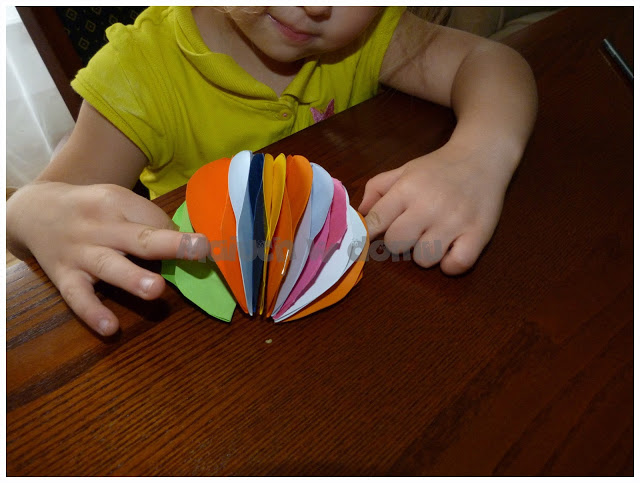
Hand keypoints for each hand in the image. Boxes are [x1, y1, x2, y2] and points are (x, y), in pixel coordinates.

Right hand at [7, 182, 209, 335]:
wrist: (36, 211)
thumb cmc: (93, 210)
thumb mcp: (118, 203)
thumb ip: (148, 223)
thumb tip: (190, 249)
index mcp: (119, 202)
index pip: (156, 221)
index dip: (180, 238)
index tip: (202, 249)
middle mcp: (100, 226)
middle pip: (138, 236)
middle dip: (170, 244)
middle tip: (199, 250)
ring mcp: (80, 252)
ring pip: (109, 265)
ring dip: (132, 278)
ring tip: (155, 290)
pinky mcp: (64, 276)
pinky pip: (77, 296)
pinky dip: (92, 312)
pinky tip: (110, 328)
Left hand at [358, 143, 512, 273]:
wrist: (481, 157)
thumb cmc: (438, 169)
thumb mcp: (403, 170)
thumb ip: (376, 189)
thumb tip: (360, 216)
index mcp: (407, 189)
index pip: (376, 222)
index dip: (370, 233)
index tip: (373, 236)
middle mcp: (429, 205)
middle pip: (395, 245)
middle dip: (399, 242)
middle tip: (412, 231)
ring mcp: (454, 221)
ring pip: (424, 259)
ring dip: (426, 253)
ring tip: (434, 237)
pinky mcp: (478, 234)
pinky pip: (456, 265)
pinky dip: (451, 263)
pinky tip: (451, 249)